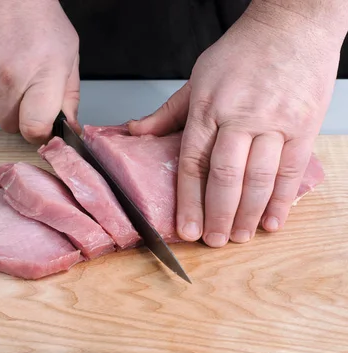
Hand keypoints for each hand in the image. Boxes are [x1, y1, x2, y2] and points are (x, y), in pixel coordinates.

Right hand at [0, 0, 79, 143]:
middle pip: (9, 124)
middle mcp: (9, 79)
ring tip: (7, 70)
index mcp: (41, 76)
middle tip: (24, 88)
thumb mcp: (68, 55)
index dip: (38, 132)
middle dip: (18, 114)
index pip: (34, 129)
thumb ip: (69, 95)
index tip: (41, 126)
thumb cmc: (36, 17)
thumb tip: (69, 126)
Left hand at [129, 1, 345, 246]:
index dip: (188, 201)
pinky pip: (291, 170)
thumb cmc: (242, 52)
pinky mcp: (304, 124)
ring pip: (259, 178)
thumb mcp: (196, 79)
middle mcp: (239, 116)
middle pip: (226, 176)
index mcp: (208, 108)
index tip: (186, 229)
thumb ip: (168, 113)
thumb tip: (135, 132)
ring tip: (241, 235)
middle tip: (215, 240)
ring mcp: (275, 121)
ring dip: (248, 214)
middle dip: (219, 215)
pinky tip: (272, 220)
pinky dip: (281, 199)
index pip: (193, 163)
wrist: (291, 24)